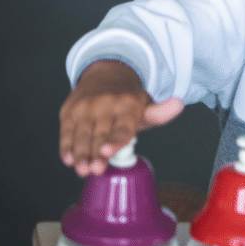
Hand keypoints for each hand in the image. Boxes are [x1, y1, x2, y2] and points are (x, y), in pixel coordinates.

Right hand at [59, 60, 182, 176]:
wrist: (105, 75)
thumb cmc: (127, 101)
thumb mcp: (146, 106)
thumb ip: (160, 113)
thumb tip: (178, 104)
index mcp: (128, 105)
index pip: (123, 127)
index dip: (115, 140)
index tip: (108, 151)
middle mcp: (105, 105)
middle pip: (100, 135)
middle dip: (96, 153)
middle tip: (95, 170)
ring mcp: (85, 107)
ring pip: (82, 135)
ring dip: (81, 154)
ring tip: (82, 169)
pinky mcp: (69, 111)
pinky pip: (66, 131)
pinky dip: (66, 146)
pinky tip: (68, 159)